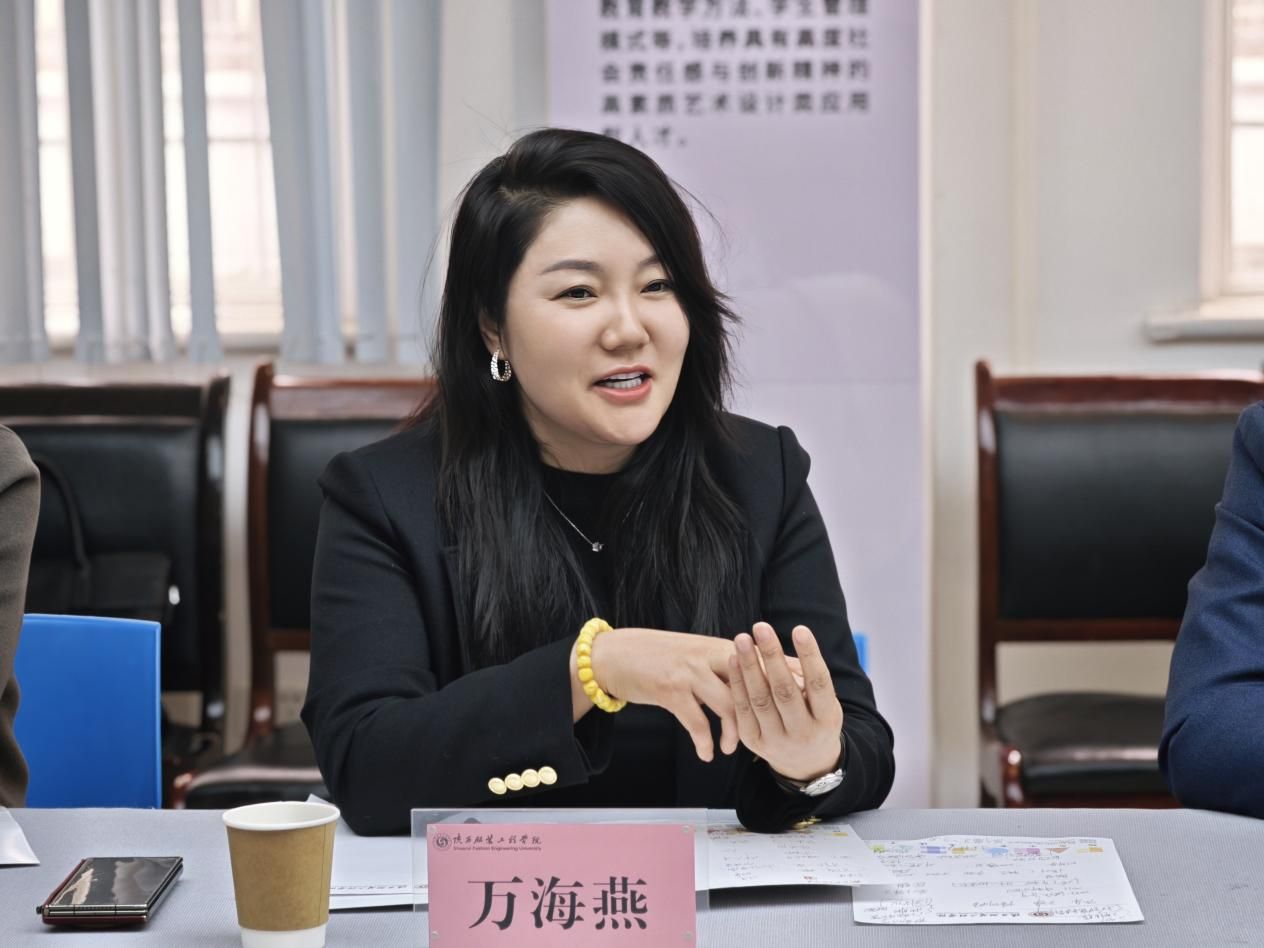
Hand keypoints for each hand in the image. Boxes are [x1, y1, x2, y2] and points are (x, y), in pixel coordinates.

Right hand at [568, 627, 805, 762]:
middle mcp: (709, 656)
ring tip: (735, 750)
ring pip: (727, 704)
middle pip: (751, 681)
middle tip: (784, 730)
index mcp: (718, 647)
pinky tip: (708, 754)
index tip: (805, 697)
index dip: (784, 677)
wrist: (617, 654)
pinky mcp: (671, 689)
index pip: (761, 661)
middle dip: (770, 706)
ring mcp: (690, 672)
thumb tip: (752, 675)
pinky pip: (696, 721)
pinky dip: (705, 740)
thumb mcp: (693, 653)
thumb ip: (721, 663)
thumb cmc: (658, 656)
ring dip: (734, 731)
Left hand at [727, 622, 843, 782]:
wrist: (806, 763)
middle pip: (785, 691)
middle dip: (772, 657)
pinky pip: (742, 710)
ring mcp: (776, 740)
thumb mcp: (825, 705)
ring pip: (760, 700)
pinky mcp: (753, 742)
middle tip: (761, 627)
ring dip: (749, 667)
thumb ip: (812, 681)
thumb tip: (792, 646)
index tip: (800, 629)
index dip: (810, 656)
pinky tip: (733, 660)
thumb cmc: (816, 720)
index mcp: (826, 719)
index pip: (819, 684)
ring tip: (742, 639)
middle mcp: (802, 732)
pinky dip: (737, 684)